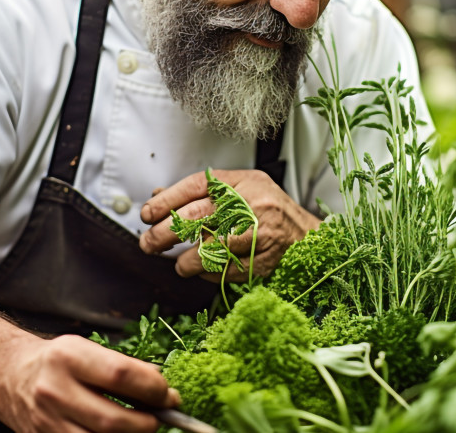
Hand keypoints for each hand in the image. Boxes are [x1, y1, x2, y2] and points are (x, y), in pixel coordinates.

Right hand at [0, 334, 178, 432]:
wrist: (10, 377)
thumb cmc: (59, 362)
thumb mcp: (88, 350)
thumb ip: (124, 368)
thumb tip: (163, 392)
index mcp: (70, 357)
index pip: (121, 375)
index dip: (153, 389)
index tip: (169, 396)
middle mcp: (55, 390)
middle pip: (113, 420)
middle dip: (147, 423)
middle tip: (159, 417)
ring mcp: (47, 422)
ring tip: (140, 426)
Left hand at [138, 169, 320, 280]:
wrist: (308, 238)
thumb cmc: (270, 213)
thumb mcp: (238, 192)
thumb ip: (201, 195)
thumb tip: (159, 197)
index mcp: (242, 182)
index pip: (196, 186)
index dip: (167, 200)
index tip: (147, 214)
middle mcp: (252, 201)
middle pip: (198, 215)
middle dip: (166, 232)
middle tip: (149, 243)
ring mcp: (262, 230)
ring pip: (211, 246)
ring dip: (188, 260)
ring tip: (180, 264)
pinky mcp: (266, 257)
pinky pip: (228, 270)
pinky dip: (210, 274)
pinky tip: (204, 271)